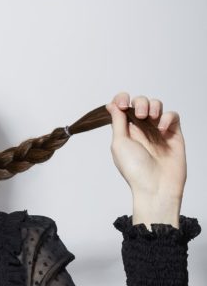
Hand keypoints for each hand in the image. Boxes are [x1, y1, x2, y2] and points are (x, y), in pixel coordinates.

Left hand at [105, 92, 185, 227]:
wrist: (156, 186)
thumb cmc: (134, 169)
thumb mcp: (119, 143)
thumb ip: (117, 122)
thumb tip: (112, 105)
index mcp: (125, 131)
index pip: (123, 107)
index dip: (122, 99)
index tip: (122, 102)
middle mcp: (141, 129)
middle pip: (140, 102)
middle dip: (139, 102)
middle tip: (139, 115)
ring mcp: (157, 131)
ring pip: (157, 106)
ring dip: (153, 106)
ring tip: (150, 118)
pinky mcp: (173, 134)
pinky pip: (173, 116)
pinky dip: (167, 117)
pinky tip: (162, 129)